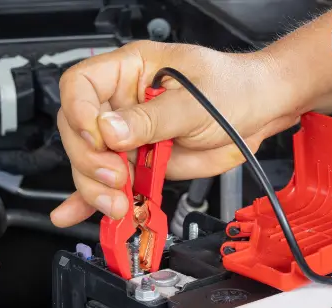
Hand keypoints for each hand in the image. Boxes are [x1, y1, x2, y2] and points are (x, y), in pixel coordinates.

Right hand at [53, 41, 299, 226]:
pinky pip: (107, 182)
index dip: (80, 112)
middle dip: (90, 159)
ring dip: (95, 187)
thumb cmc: (232, 89)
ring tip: (117, 202)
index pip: (81, 85)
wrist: (259, 112)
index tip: (97, 138)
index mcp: (129, 70)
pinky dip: (90, 200)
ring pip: (90, 163)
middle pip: (78, 130)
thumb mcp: (194, 102)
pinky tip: (73, 213)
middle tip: (116, 176)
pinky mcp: (139, 164)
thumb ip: (152, 118)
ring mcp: (128, 136)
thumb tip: (110, 131)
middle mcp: (121, 103)